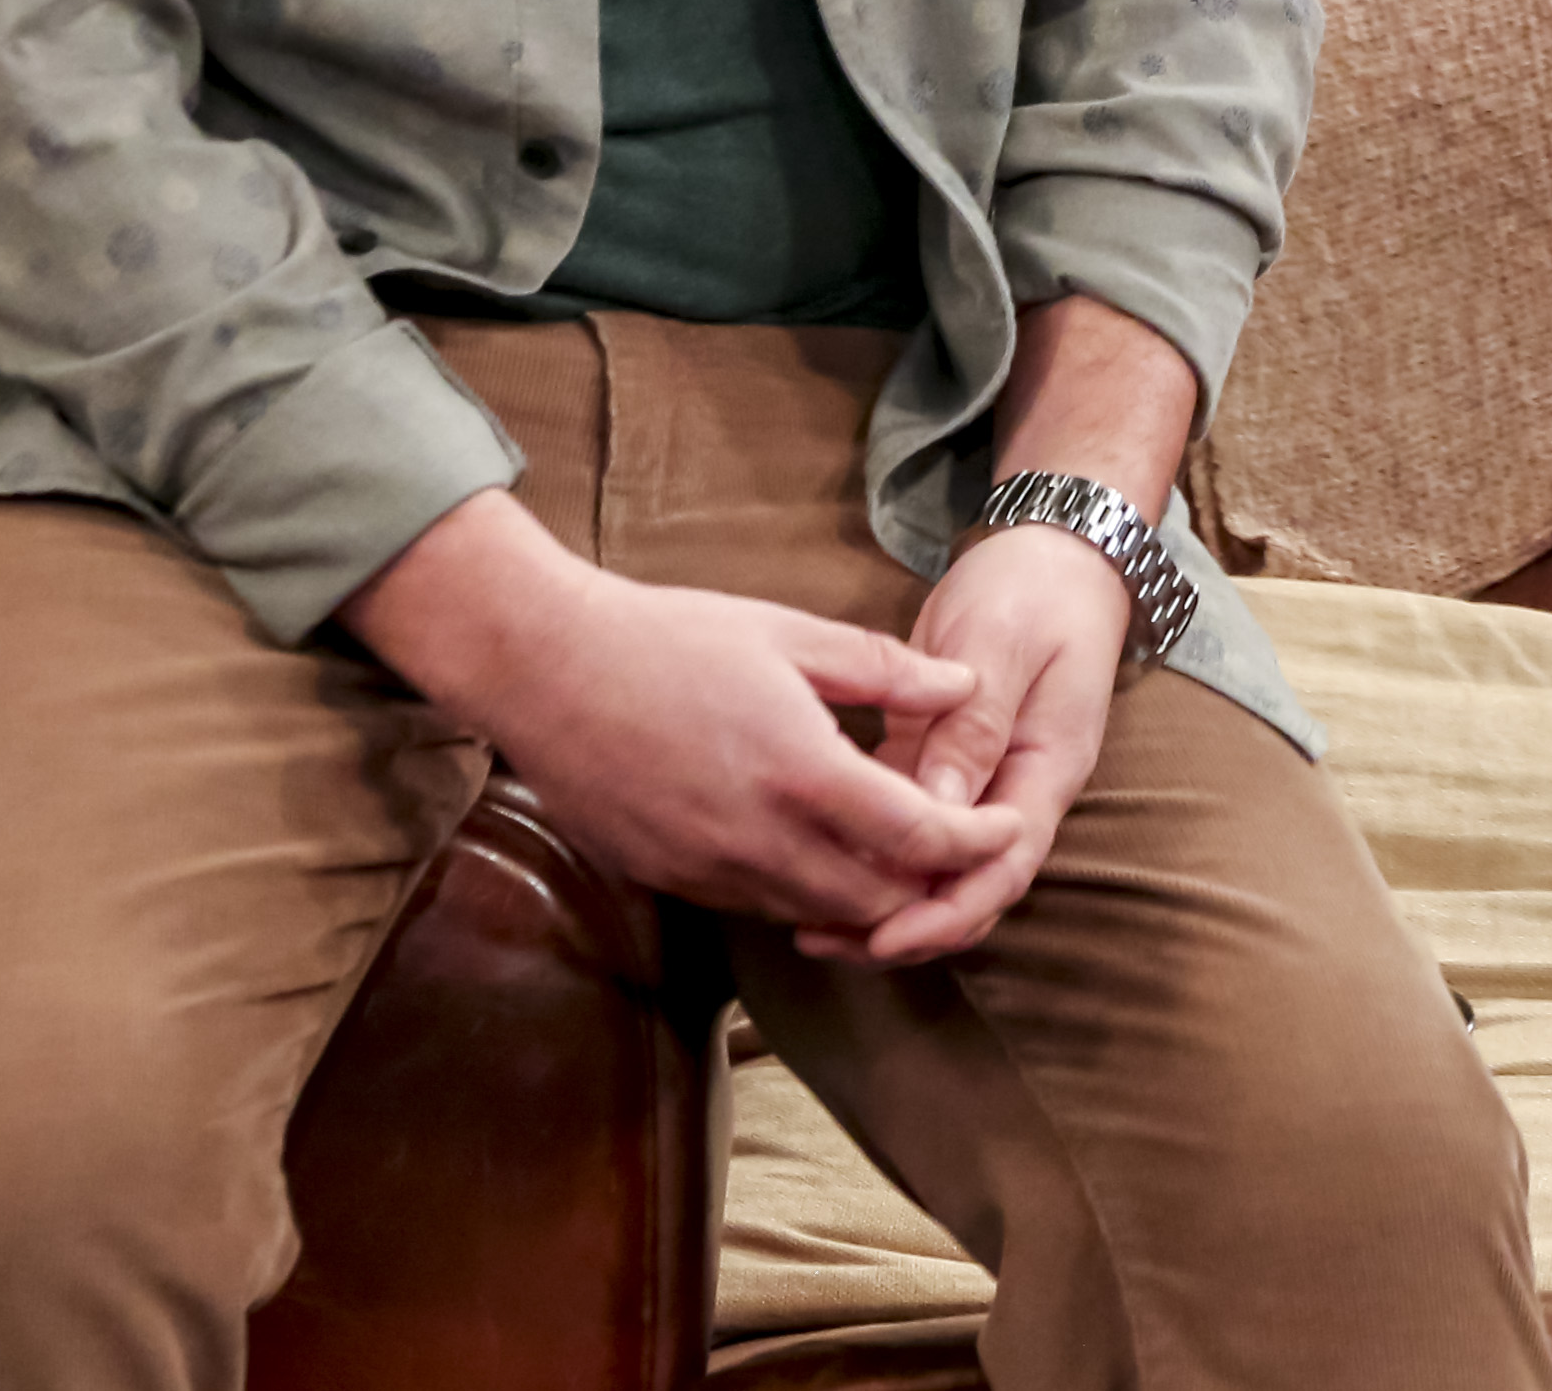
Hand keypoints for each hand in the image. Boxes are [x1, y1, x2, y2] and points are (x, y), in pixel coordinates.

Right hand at [343, 490, 1003, 930]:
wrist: (544, 669)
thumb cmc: (668, 638)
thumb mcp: (789, 635)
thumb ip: (886, 671)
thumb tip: (964, 685)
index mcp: (802, 772)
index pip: (919, 839)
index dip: (976, 842)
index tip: (1006, 827)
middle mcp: (759, 839)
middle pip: (878, 902)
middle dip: (934, 888)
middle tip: (966, 858)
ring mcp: (709, 868)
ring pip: (817, 916)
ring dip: (870, 902)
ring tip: (905, 867)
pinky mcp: (670, 879)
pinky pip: (758, 907)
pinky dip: (804, 896)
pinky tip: (817, 859)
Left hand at [807, 518, 1137, 966]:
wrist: (1054, 553)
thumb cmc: (1033, 592)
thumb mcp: (1001, 645)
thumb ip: (972, 723)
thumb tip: (936, 809)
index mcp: (1045, 769)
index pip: (1004, 867)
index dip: (946, 912)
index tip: (884, 937)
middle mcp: (1016, 791)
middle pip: (968, 887)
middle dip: (902, 925)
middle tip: (818, 938)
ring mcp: (981, 781)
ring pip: (936, 865)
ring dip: (880, 898)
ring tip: (802, 919)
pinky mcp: (945, 763)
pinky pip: (912, 826)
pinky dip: (870, 850)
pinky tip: (813, 856)